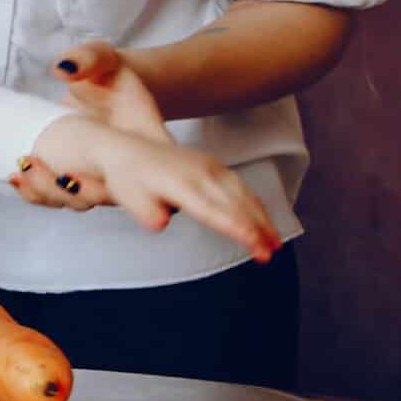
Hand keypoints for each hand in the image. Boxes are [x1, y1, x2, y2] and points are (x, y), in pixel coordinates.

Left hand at [14, 41, 172, 210]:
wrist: (104, 86)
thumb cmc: (109, 71)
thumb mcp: (103, 57)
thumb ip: (89, 59)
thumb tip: (63, 68)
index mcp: (148, 140)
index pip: (146, 175)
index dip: (118, 184)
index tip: (79, 175)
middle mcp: (130, 168)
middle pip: (108, 195)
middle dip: (75, 192)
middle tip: (45, 170)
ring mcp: (102, 177)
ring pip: (81, 200)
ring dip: (50, 194)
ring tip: (22, 173)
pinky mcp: (79, 177)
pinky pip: (61, 194)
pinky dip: (38, 192)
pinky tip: (15, 179)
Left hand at [85, 128, 280, 262]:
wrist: (127, 148)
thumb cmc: (128, 177)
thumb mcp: (129, 198)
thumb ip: (147, 214)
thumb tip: (162, 223)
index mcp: (180, 184)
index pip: (213, 210)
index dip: (236, 227)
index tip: (254, 243)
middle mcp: (198, 173)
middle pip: (235, 204)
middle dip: (257, 228)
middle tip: (269, 252)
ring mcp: (208, 166)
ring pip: (243, 193)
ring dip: (262, 217)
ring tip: (274, 241)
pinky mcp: (212, 164)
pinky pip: (240, 184)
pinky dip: (255, 203)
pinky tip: (264, 218)